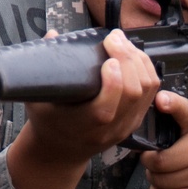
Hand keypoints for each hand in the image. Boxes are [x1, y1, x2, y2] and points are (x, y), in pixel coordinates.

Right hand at [7, 29, 159, 188]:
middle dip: (127, 58)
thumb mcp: (37, 100)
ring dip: (138, 60)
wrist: (60, 152)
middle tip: (114, 38)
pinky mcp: (135, 120)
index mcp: (84, 126)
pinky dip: (145, 68)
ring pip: (147, 89)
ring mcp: (126, 126)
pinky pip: (150, 92)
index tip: (107, 57)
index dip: (113, 81)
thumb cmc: (48, 122)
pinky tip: (133, 55)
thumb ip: (43, 69)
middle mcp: (109, 129)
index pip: (106, 108)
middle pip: (133, 92)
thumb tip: (52, 36)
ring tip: (123, 43)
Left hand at [141, 90, 187, 188]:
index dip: (171, 104)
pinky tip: (164, 186)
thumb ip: (181, 111)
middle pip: (161, 161)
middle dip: (149, 162)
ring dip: (154, 179)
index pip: (186, 110)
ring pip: (163, 181)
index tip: (161, 101)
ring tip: (158, 173)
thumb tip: (158, 100)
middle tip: (151, 160)